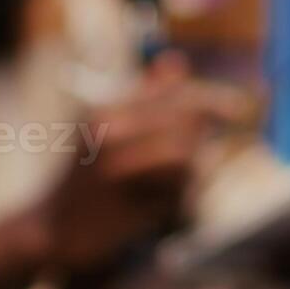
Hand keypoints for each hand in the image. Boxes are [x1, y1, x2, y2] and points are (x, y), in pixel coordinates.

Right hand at [0, 52, 237, 288]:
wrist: (50, 228)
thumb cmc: (84, 174)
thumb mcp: (107, 126)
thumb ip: (144, 95)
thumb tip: (177, 60)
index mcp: (109, 111)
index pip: (177, 93)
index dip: (215, 99)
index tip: (239, 108)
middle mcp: (110, 136)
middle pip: (188, 124)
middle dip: (200, 140)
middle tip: (198, 158)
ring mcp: (115, 174)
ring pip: (186, 160)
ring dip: (191, 174)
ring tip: (175, 187)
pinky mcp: (125, 209)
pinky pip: (178, 198)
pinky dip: (181, 201)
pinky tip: (163, 208)